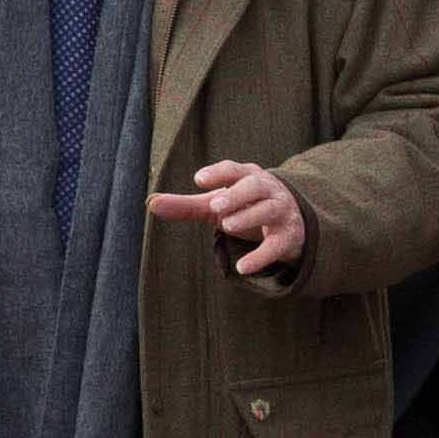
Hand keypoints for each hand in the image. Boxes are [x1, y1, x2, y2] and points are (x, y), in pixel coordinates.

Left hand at [171, 159, 306, 279]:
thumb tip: (150, 203)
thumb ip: (186, 205)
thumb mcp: (216, 205)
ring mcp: (280, 211)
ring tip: (227, 226)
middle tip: (214, 205)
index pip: (234, 169)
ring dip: (249, 216)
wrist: (288, 223)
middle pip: (254, 186)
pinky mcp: (287, 237)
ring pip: (268, 210)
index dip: (217, 173)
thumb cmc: (245, 206)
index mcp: (248, 176)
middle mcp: (267, 190)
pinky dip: (261, 256)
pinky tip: (243, 267)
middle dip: (235, 194)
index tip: (198, 179)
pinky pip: (276, 245)